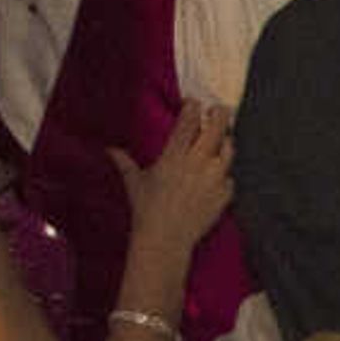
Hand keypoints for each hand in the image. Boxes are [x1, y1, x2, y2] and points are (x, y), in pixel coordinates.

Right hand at [111, 100, 232, 249]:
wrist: (166, 238)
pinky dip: (223, 175)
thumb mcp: (134, 182)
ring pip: (229, 150)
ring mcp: (215, 178)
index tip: (193, 103)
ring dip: (225, 142)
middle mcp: (197, 162)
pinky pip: (229, 178)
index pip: (188, 122)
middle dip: (219, 115)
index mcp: (174, 155)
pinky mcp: (225, 194)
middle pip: (217, 129)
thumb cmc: (146, 208)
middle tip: (218, 109)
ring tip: (220, 140)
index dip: (193, 108)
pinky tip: (215, 177)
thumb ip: (124, 162)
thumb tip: (110, 150)